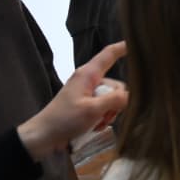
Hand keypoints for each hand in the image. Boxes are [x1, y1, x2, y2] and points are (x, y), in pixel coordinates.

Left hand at [17, 41, 128, 160]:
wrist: (44, 136)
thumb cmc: (64, 120)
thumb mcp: (92, 110)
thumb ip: (114, 100)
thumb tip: (129, 95)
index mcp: (88, 74)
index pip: (109, 54)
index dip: (123, 47)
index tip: (136, 42)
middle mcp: (88, 80)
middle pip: (115, 85)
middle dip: (115, 102)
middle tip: (103, 116)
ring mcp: (86, 93)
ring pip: (111, 99)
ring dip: (108, 113)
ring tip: (95, 123)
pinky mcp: (85, 105)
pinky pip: (103, 108)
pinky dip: (102, 118)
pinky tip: (93, 126)